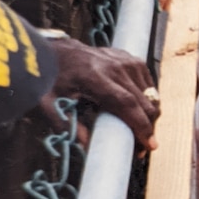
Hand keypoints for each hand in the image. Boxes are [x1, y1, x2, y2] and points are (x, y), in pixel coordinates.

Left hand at [41, 38, 158, 152]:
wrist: (52, 51)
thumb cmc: (50, 78)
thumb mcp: (48, 103)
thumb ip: (65, 125)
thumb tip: (86, 147)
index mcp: (94, 76)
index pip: (128, 103)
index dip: (141, 125)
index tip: (150, 145)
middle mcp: (114, 67)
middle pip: (144, 101)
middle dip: (147, 127)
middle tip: (141, 147)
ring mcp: (125, 61)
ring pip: (150, 94)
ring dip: (148, 115)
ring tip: (138, 130)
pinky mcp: (130, 59)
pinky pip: (148, 85)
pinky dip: (147, 99)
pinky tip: (137, 109)